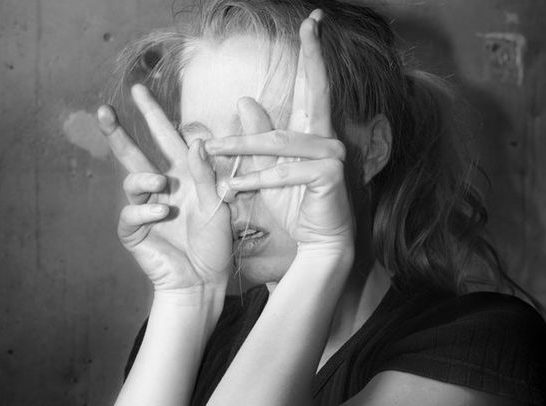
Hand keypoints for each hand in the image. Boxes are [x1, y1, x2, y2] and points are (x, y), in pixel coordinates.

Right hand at [97, 86, 231, 292]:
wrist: (204, 280)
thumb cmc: (215, 244)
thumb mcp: (217, 206)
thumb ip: (206, 175)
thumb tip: (195, 141)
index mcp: (183, 178)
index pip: (166, 140)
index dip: (153, 116)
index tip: (138, 89)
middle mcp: (161, 189)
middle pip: (134, 154)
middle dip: (118, 132)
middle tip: (104, 110)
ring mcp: (145, 209)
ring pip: (131, 180)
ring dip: (143, 178)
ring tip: (159, 184)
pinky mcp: (134, 231)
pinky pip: (131, 213)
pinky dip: (145, 210)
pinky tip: (161, 212)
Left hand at [204, 10, 353, 255]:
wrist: (320, 243)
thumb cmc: (297, 207)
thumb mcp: (271, 172)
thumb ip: (259, 140)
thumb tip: (244, 101)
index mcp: (316, 134)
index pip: (314, 89)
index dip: (314, 56)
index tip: (313, 21)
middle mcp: (329, 139)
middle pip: (313, 94)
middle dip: (313, 56)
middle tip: (311, 20)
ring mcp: (332, 156)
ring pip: (279, 144)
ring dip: (243, 148)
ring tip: (212, 149)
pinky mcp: (328, 176)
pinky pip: (284, 173)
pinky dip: (257, 180)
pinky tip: (234, 186)